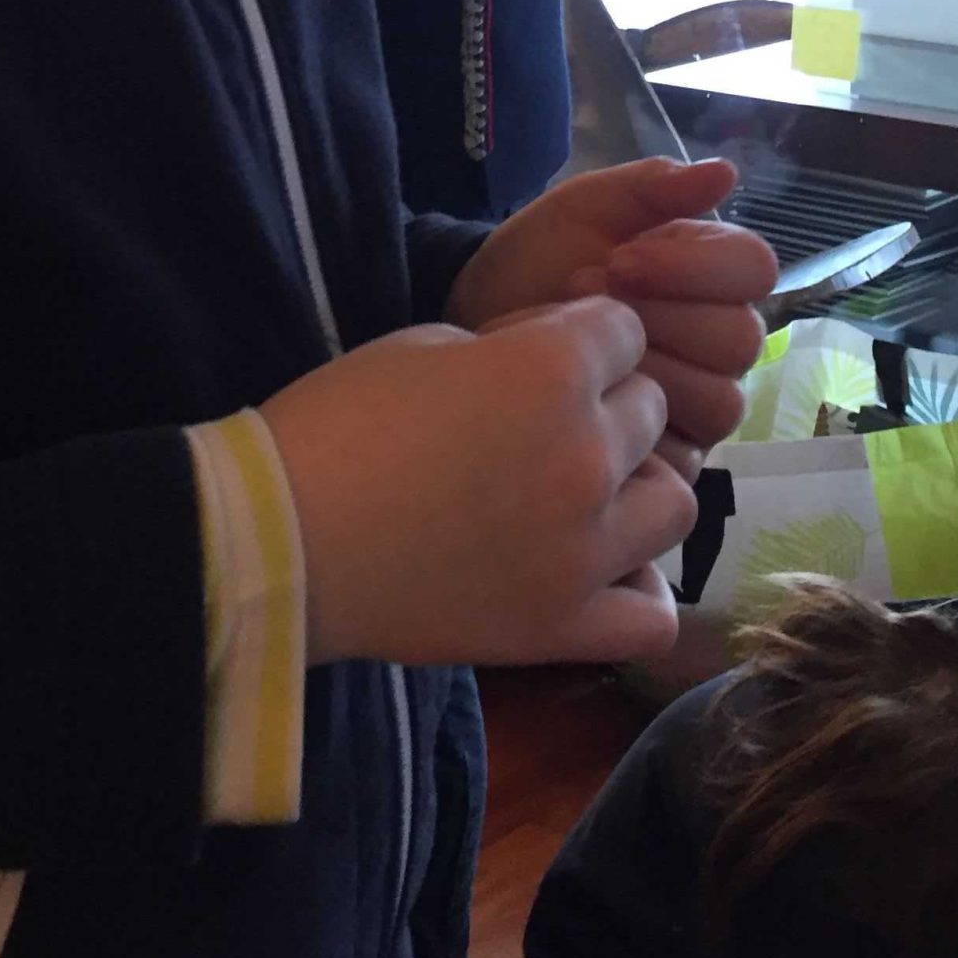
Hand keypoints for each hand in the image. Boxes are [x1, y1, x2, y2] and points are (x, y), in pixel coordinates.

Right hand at [260, 297, 696, 667]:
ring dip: (636, 484)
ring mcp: (585, 550)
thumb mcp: (425, 345)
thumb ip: (514, 350)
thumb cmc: (337, 424)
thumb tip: (558, 366)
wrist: (281, 540)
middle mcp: (586, 457)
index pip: (626, 331)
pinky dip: (637, 586)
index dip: (582, 333)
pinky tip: (595, 566)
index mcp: (550, 372)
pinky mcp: (565, 626)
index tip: (537, 350)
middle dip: (608, 401)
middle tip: (540, 420)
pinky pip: (655, 611)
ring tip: (579, 490)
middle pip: (652, 409)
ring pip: (676, 501)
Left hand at [445, 160, 776, 471]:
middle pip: (739, 337)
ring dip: (646, 369)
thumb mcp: (586, 208)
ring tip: (583, 351)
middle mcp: (718, 337)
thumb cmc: (538, 259)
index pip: (753, 268)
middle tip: (585, 300)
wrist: (478, 316)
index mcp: (708, 272)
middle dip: (655, 317)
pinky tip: (589, 399)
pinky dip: (638, 427)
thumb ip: (652, 186)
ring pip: (722, 398)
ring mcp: (701, 399)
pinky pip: (690, 452)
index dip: (693, 266)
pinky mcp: (675, 454)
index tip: (621, 259)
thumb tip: (725, 172)